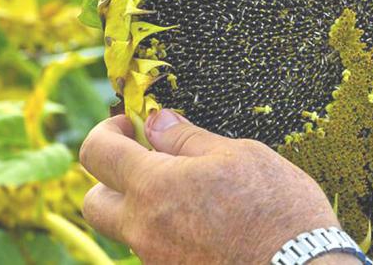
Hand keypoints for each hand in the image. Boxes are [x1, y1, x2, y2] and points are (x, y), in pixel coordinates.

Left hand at [80, 110, 349, 263]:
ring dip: (143, 207)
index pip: (97, 153)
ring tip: (190, 194)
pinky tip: (207, 223)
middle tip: (146, 162)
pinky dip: (168, 232)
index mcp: (154, 187)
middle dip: (109, 178)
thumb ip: (188, 138)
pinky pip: (156, 250)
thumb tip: (156, 121)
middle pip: (94, 203)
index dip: (106, 131)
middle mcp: (144, 230)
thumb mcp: (240, 155)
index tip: (128, 124)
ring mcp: (157, 259)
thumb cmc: (279, 208)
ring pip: (128, 230)